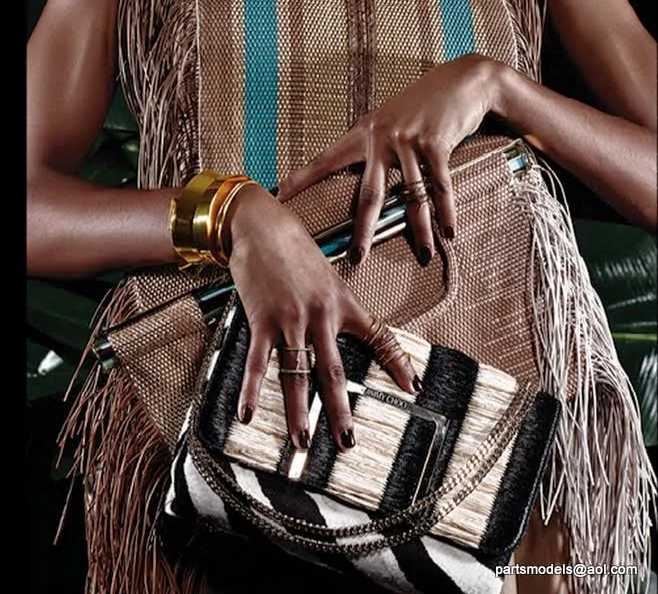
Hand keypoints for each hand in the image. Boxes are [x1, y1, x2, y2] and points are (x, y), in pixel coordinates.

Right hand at [224, 184, 419, 450]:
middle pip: (334, 372)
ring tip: (301, 442)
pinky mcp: (263, 319)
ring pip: (298, 374)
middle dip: (341, 411)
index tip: (413, 387)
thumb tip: (335, 322)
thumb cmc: (295, 247)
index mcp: (343, 303)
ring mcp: (291, 320)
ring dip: (299, 412)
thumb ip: (333, 302)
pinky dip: (251, 389)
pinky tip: (247, 413)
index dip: (397, 362)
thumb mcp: (326, 273)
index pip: (379, 336)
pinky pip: (258, 361)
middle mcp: (322, 315)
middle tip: (347, 442)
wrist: (264, 225)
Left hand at [276, 54, 503, 263]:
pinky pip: (439, 185)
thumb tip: (366, 181)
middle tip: (358, 256)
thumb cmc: (421, 105)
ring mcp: (408, 141)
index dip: (300, 179)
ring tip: (424, 253)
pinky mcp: (435, 143)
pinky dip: (446, 211)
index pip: (325, 160)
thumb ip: (374, 147)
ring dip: (421, 229)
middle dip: (364, 229)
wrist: (460, 81)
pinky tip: (449, 231)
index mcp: (362, 133)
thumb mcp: (388, 120)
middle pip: (369, 193)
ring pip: (411, 195)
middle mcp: (381, 137)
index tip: (278, 196)